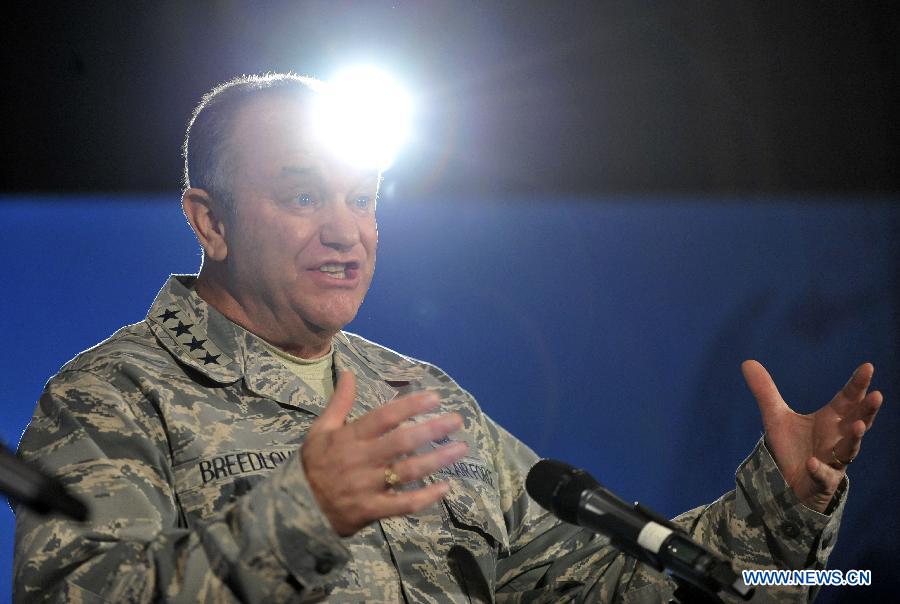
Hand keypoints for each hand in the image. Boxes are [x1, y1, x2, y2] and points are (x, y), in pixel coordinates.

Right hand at [301, 371, 468, 535]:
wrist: (295, 509)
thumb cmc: (314, 465)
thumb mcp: (320, 430)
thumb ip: (339, 402)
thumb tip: (348, 372)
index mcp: (349, 437)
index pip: (384, 417)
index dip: (410, 406)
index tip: (434, 398)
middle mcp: (361, 459)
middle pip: (402, 442)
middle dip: (432, 430)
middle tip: (457, 420)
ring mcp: (367, 486)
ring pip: (408, 471)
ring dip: (437, 459)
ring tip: (461, 448)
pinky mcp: (372, 510)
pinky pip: (403, 504)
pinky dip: (426, 497)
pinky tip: (446, 487)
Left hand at [742, 360, 882, 512]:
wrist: (788, 483)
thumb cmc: (792, 448)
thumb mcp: (775, 417)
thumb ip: (765, 391)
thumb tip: (747, 361)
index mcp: (831, 420)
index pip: (848, 399)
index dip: (857, 384)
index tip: (868, 366)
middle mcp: (837, 438)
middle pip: (857, 421)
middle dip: (867, 410)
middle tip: (877, 395)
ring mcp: (833, 461)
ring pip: (849, 449)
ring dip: (854, 438)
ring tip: (857, 425)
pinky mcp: (822, 481)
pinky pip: (822, 476)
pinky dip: (818, 470)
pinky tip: (812, 463)